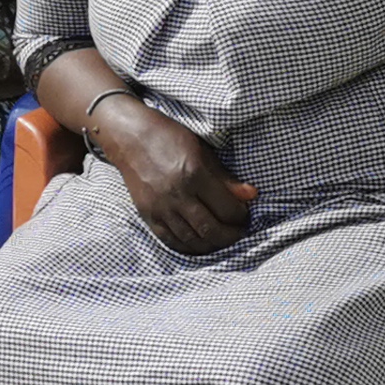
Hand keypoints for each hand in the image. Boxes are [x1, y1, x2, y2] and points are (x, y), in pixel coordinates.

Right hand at [102, 103, 256, 257]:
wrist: (131, 138)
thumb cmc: (170, 138)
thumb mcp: (203, 151)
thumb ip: (226, 178)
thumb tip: (252, 195)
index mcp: (195, 174)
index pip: (227, 208)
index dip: (241, 216)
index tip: (245, 214)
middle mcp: (177, 194)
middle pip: (211, 229)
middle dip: (231, 235)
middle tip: (239, 232)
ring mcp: (161, 207)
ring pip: (192, 239)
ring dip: (212, 244)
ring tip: (222, 239)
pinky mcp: (148, 214)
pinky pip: (171, 240)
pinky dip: (189, 247)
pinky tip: (200, 242)